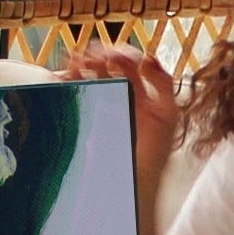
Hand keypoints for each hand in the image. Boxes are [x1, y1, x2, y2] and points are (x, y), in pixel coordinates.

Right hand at [64, 42, 184, 191]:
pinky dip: (65, 80)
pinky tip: (65, 76)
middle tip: (94, 57)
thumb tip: (147, 57)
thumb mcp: (168, 115)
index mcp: (139, 92)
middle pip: (104, 65)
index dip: (122, 54)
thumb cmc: (153, 153)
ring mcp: (99, 106)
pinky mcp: (83, 116)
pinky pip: (71, 93)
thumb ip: (163, 83)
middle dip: (98, 56)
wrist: (132, 181)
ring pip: (85, 76)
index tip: (115, 54)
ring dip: (80, 64)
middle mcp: (118, 96)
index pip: (128, 63)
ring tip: (77, 63)